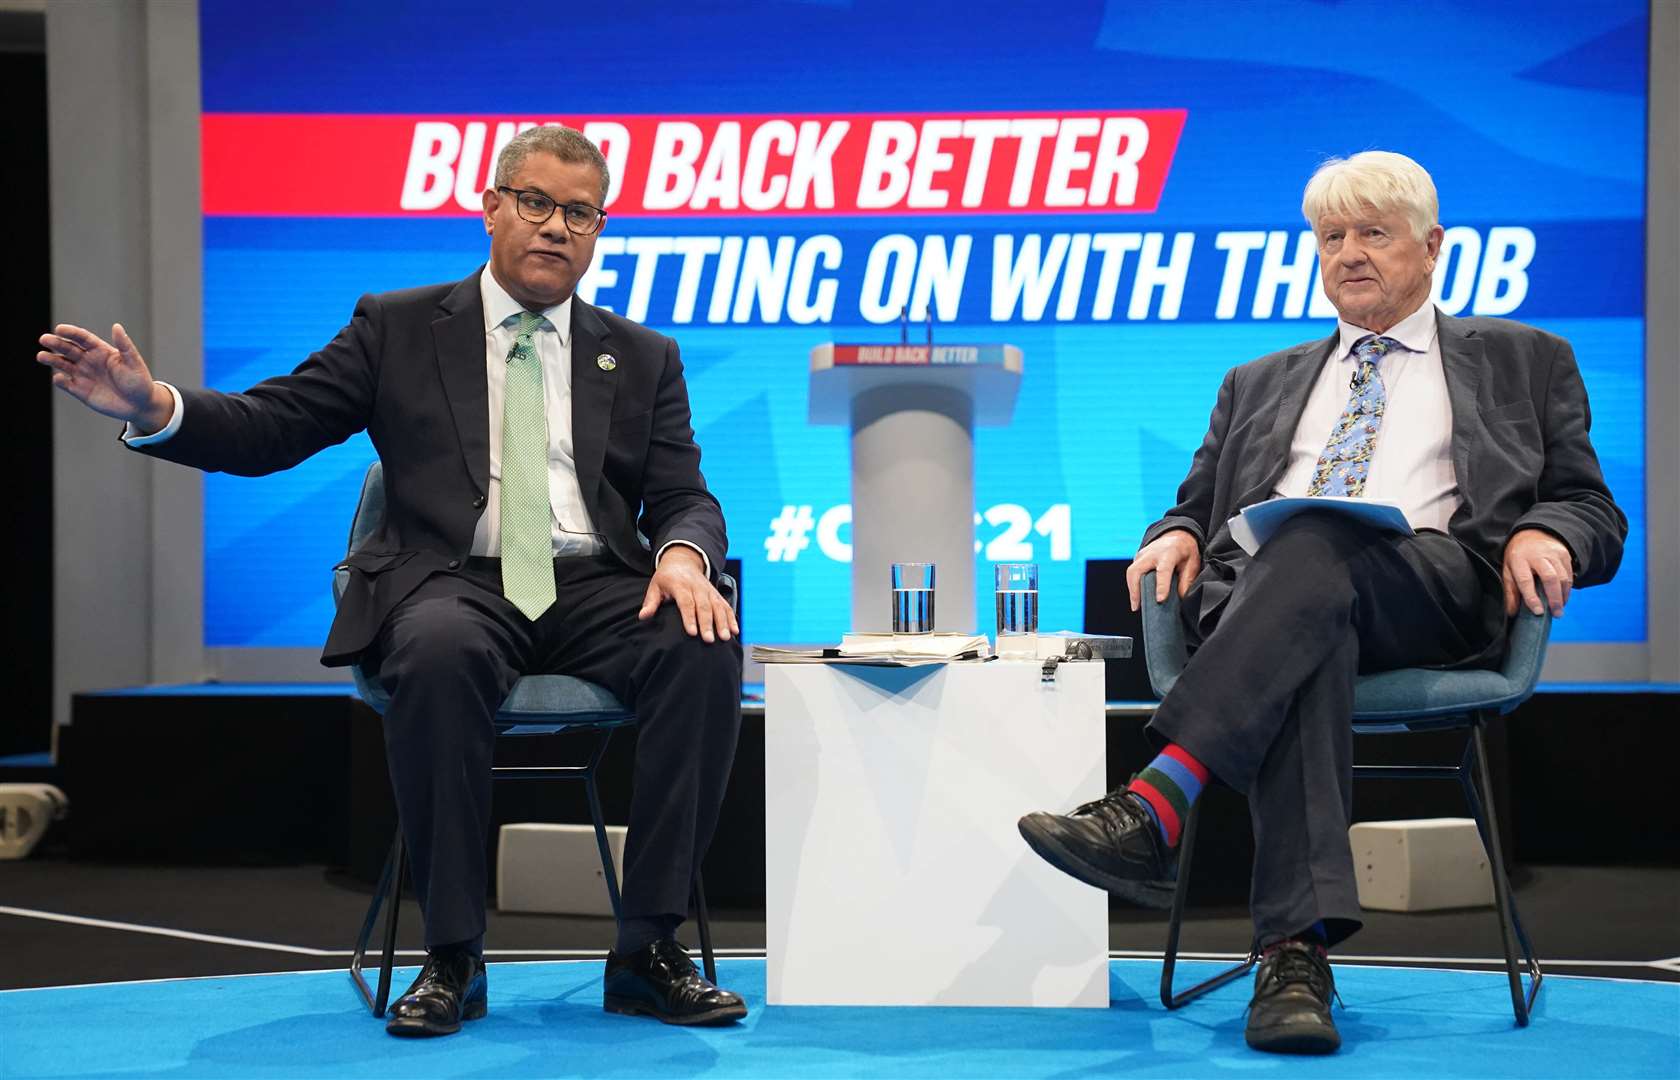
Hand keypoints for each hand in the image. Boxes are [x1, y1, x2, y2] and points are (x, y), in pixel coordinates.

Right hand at [37, 323, 172, 430]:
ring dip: (52, 360)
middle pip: (69, 349)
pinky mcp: (80, 391)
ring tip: (41, 356)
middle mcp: (89, 361)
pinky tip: (59, 378)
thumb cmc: (139, 381)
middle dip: (56, 343)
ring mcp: (83, 375)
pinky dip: (60, 381)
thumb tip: (117, 326)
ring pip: (63, 364)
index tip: (59, 329)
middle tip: (44, 339)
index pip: (82, 338)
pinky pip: (66, 384)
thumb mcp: (133, 362)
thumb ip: (124, 345)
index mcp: (101, 351)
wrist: (140, 405)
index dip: (71, 333)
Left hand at [638, 545, 737, 642]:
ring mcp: (709, 590)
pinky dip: (731, 618)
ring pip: (718, 606)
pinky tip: (735, 630)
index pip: (686, 602)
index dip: (690, 618)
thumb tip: (643, 617)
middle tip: (709, 640)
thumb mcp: (655, 586)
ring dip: (722, 622)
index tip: (692, 632)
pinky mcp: (716, 593)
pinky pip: (726, 605)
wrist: (683, 560)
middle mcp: (697, 587)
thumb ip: (650, 602)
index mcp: (680, 584)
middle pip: (704, 606)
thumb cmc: (667, 577)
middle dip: (708, 624)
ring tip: (725, 637)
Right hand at [1127, 529, 1201, 611]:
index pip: (1163, 571)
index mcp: (1169, 552)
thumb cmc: (1185, 551)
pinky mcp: (1138, 558)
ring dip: (1132, 589)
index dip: (1161, 586)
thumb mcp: (1192, 564)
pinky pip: (1132, 573)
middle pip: (1137, 570)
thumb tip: (1180, 598)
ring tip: (1136, 605)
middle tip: (1137, 606)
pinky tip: (1137, 597)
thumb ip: (1186, 581)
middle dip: (1135, 589)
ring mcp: (1142, 554)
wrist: (1177, 535)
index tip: (1160, 600)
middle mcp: (1152, 552)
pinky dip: (1133, 585)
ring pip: (1131, 572)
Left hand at [1502, 528, 1573, 616]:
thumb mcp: (1508, 570)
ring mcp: (1553, 554)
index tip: (1538, 612)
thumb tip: (1512, 612)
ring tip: (1560, 609)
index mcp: (1519, 559)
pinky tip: (1563, 598)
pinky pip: (1569, 574)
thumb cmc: (1518, 556)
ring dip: (1563, 596)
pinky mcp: (1564, 554)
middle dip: (1554, 598)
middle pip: (1549, 577)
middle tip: (1556, 614)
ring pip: (1562, 577)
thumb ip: (1510, 591)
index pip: (1525, 580)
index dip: (1532, 597)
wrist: (1532, 533)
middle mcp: (1537, 555)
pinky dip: (1567, 589)